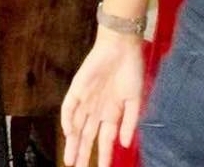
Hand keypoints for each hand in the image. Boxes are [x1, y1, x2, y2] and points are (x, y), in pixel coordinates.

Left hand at [60, 31, 146, 166]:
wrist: (122, 48)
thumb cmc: (131, 71)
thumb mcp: (135, 100)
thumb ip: (130, 122)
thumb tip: (124, 143)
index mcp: (111, 113)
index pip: (105, 139)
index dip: (104, 155)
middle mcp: (96, 109)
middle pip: (87, 136)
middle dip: (83, 153)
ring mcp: (86, 99)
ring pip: (76, 125)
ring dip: (73, 142)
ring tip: (71, 160)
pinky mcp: (77, 88)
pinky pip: (69, 106)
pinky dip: (68, 119)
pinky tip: (69, 133)